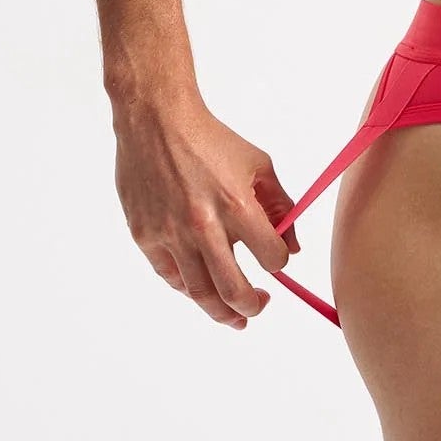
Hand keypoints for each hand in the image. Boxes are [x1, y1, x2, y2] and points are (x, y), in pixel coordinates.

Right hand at [112, 93, 299, 328]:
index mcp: (237, 206)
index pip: (271, 258)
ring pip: (200, 292)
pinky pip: (170, 277)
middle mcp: (204, 226)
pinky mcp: (146, 237)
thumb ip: (281, 206)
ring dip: (221, 312)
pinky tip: (202, 292)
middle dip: (253, 306)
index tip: (277, 262)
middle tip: (260, 306)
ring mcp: (171, 235)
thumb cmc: (211, 140)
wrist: (158, 122)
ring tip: (234, 317)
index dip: (280, 264)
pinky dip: (189, 290)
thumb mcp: (259, 165)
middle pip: (234, 289)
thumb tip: (294, 246)